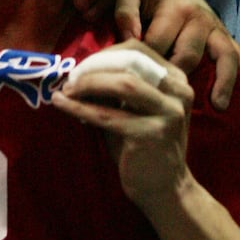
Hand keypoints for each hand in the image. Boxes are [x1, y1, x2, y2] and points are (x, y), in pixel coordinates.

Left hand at [52, 40, 192, 215]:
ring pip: (123, 83)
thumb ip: (115, 88)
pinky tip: (61, 104)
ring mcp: (169, 112)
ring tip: (66, 90)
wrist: (166, 190)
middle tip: (69, 77)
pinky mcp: (152, 134)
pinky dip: (79, 108)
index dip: (105, 53)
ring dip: (88, 84)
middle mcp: (178, 91)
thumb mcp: (134, 110)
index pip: (137, 49)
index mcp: (176, 79)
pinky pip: (108, 115)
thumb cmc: (144, 148)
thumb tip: (78, 70)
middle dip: (93, 66)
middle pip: (130, 61)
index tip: (81, 65)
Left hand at [111, 0, 239, 109]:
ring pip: (225, 57)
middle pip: (191, 56)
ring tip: (218, 107)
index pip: (160, 44)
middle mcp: (200, 19)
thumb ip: (125, 14)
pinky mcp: (227, 36)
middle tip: (166, 102)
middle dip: (179, 78)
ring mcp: (217, 29)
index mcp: (176, 9)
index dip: (145, 64)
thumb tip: (132, 40)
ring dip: (224, 82)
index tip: (134, 82)